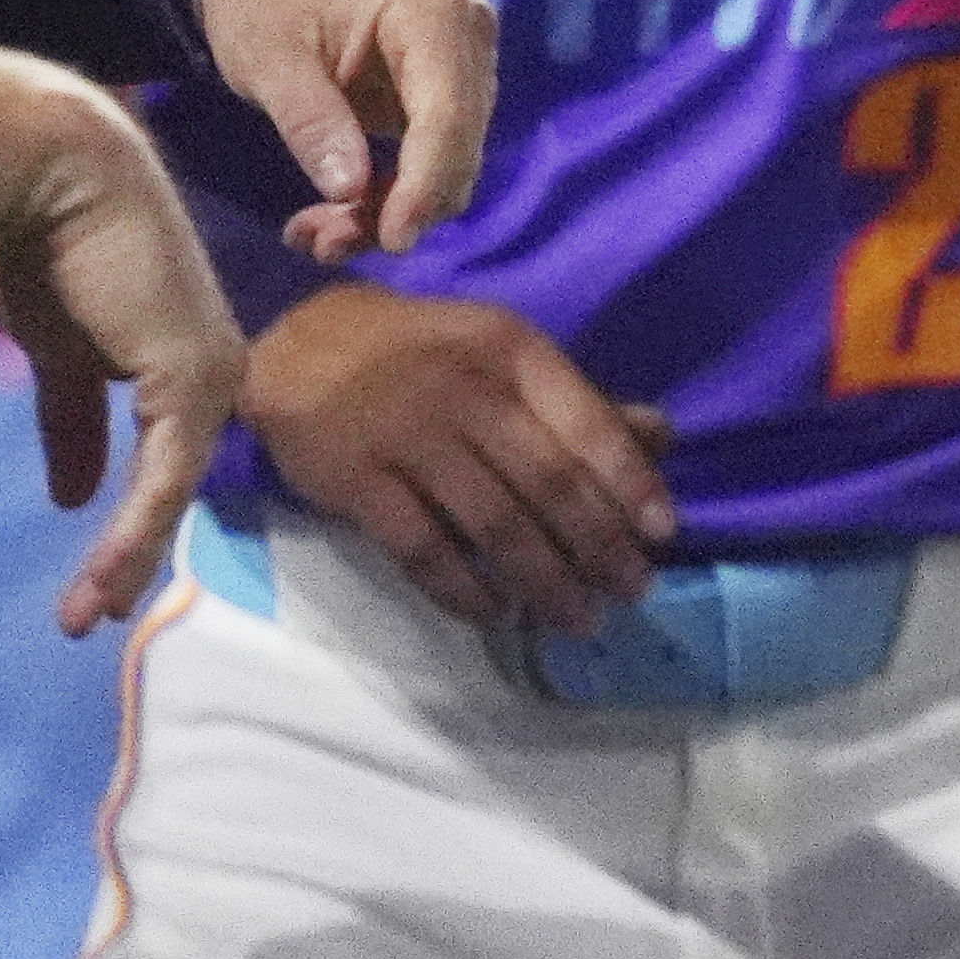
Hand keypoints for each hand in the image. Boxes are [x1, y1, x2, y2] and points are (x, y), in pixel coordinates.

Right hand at [0, 43, 250, 631]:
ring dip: (126, 557)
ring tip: (85, 614)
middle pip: (172, 482)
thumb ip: (70, 422)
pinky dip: (132, 529)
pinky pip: (162, 474)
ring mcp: (212, 374)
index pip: (163, 460)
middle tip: (90, 613)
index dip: (131, 522)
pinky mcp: (192, 377)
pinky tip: (102, 576)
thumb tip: (66, 496)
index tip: (97, 579)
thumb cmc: (54, 248)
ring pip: (169, 489)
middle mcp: (214, 372)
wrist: (61, 178)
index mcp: (185, 364)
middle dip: (131, 552)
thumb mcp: (58, 354)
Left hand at [179, 0, 497, 260]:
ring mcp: (461, 63)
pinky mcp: (443, 90)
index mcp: (432, 9)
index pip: (448, 114)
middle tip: (319, 244)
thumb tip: (350, 192)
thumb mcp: (267, 59)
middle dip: (397, 207)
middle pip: (455, 147)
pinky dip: (386, 194)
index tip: (393, 241)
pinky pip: (429, 158)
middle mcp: (467, 33)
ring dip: (387, 209)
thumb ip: (311, 122)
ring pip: (446, 163)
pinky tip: (332, 217)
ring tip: (312, 235)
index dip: (425, 185)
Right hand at [244, 284, 678, 628]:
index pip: (588, 424)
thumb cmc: (422, 351)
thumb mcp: (505, 352)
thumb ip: (579, 400)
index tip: (663, 534)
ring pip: (493, 523)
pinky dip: (462, 589)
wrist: (296, 341)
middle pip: (548, 483)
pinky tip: (495, 614)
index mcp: (514, 353)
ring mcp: (407, 438)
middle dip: (599, 546)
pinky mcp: (356, 482)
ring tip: (578, 617)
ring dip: (543, 580)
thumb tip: (663, 438)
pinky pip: (421, 548)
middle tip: (632, 590)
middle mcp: (466, 392)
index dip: (630, 483)